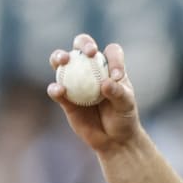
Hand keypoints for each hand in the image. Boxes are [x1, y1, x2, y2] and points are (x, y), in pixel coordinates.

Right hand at [48, 33, 139, 152]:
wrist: (113, 140)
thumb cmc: (124, 118)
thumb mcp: (126, 105)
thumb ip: (118, 93)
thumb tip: (105, 83)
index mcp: (110, 68)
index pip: (111, 52)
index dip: (113, 58)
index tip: (116, 75)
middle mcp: (91, 69)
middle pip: (82, 47)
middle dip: (83, 43)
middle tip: (89, 52)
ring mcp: (75, 82)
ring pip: (63, 63)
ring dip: (59, 57)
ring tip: (64, 60)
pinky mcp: (65, 98)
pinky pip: (57, 90)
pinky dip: (56, 88)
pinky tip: (59, 90)